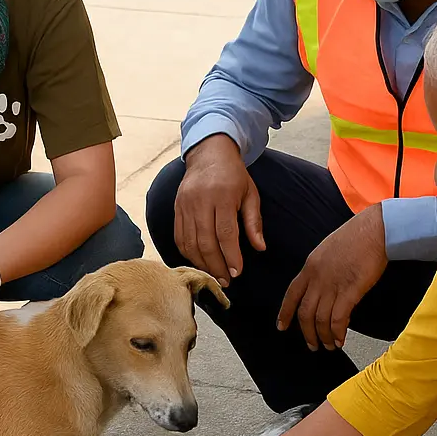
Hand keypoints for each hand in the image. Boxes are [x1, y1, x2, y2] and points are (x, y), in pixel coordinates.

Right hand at [174, 135, 264, 286]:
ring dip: (202, 263)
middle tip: (226, 280)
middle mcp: (200, 201)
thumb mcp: (250, 194)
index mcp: (222, 196)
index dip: (231, 256)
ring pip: (189, 242)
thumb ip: (254, 222)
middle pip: (205, 241)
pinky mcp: (176, 209)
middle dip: (216, 265)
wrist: (208, 154)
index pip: (225, 233)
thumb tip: (260, 248)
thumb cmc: (233, 176)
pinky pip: (179, 237)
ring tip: (214, 275)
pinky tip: (199, 262)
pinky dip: (188, 253)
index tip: (237, 272)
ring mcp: (185, 205)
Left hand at [278, 206, 387, 350]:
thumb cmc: (357, 236)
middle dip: (306, 332)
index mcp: (310, 266)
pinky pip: (338, 318)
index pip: (291, 294)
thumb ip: (321, 270)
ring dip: (323, 336)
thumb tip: (323, 288)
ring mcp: (332, 285)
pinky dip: (337, 332)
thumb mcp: (328, 251)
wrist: (376, 229)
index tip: (282, 326)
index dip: (285, 313)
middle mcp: (317, 278)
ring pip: (320, 319)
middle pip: (304, 312)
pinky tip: (340, 339)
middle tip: (312, 345)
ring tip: (329, 346)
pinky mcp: (350, 291)